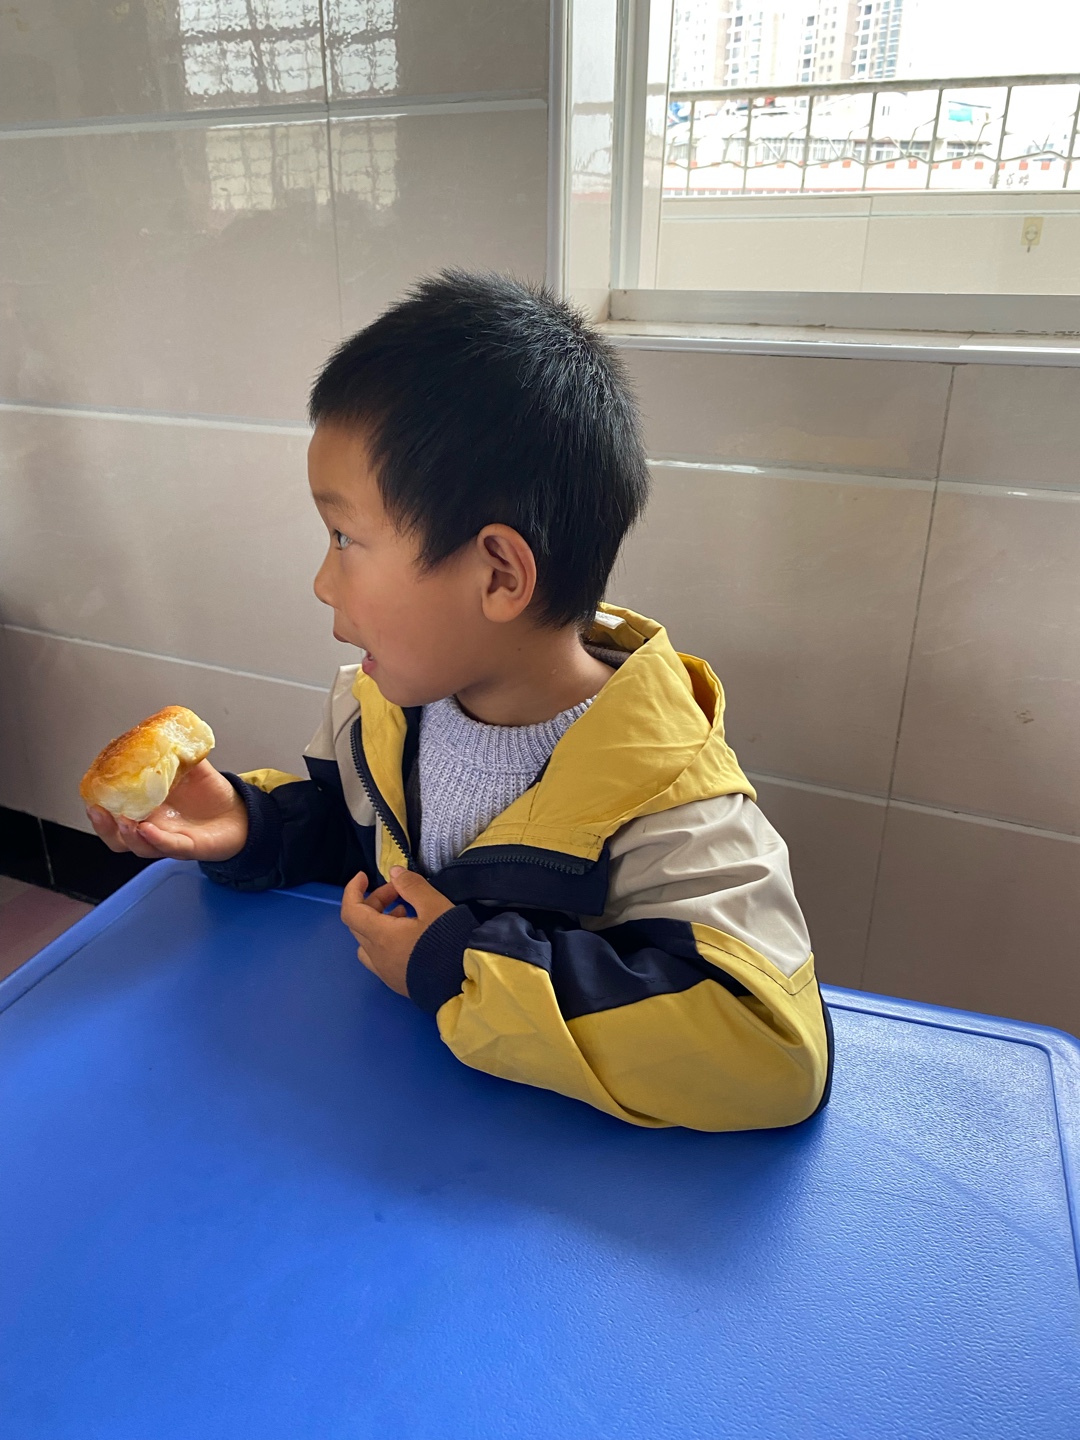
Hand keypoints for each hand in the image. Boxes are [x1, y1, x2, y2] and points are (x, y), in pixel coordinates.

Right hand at [86, 759, 248, 861]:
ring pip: (140, 846)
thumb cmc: (210, 795)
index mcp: (146, 810)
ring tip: (124, 820)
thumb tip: (162, 729)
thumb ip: (175, 752)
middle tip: (98, 810)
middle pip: (117, 838)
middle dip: (103, 827)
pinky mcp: (189, 847)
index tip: (90, 792)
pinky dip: (158, 840)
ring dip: (128, 835)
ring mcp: (168, 839)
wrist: (240, 813)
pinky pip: (169, 847)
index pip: (112, 814)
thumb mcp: (189, 768)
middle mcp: (152, 829)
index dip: (98, 806)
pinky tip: (149, 830)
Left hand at [341, 866, 454, 996]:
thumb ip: (412, 886)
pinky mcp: (397, 983)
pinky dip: (385, 941)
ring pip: (367, 943)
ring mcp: (385, 972)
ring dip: (378, 923)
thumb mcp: (435, 906)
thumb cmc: (449, 942)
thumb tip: (394, 873)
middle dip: (374, 902)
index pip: (351, 911)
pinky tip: (409, 938)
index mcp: (381, 936)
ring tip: (404, 914)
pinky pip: (380, 958)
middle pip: (359, 924)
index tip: (364, 877)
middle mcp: (377, 956)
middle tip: (398, 891)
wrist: (467, 984)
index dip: (353, 890)